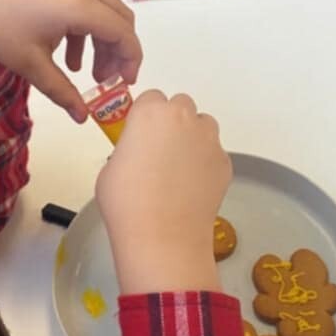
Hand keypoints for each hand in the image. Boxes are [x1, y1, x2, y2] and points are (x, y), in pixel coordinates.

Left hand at [0, 0, 140, 121]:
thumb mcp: (31, 66)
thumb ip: (63, 92)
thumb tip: (83, 118)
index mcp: (79, 6)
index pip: (123, 33)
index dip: (131, 59)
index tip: (125, 82)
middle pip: (118, 17)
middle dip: (117, 50)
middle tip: (104, 78)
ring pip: (100, 6)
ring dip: (98, 37)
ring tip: (79, 68)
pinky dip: (82, 22)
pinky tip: (60, 46)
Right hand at [96, 90, 230, 295]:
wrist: (163, 236)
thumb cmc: (126, 203)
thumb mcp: (111, 168)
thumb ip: (129, 148)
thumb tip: (140, 155)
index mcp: (151, 113)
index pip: (151, 98)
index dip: (146, 117)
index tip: (141, 136)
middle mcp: (183, 118)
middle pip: (181, 105)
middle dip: (172, 122)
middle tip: (160, 151)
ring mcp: (209, 140)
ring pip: (203, 126)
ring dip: (192, 138)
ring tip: (179, 169)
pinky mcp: (225, 162)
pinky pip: (214, 153)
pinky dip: (205, 164)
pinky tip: (192, 188)